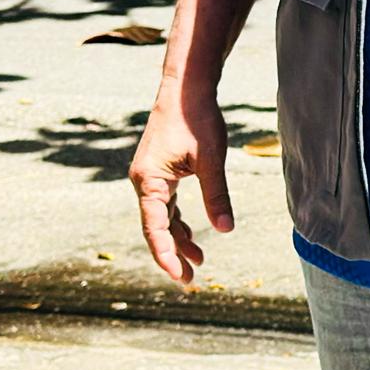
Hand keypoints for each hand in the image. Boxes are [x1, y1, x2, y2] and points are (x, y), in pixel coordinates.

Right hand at [126, 83, 232, 288]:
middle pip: (155, 228)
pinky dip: (178, 223)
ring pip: (161, 219)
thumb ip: (216, 195)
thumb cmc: (197, 119)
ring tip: (198, 261)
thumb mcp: (212, 159)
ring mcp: (149, 178)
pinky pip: (165, 206)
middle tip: (190, 281)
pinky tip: (194, 236)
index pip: (155, 228)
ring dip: (177, 240)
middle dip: (172, 255)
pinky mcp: (159, 173)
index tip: (181, 276)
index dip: (167, 255)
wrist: (186, 88)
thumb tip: (226, 229)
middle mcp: (143, 182)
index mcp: (149, 180)